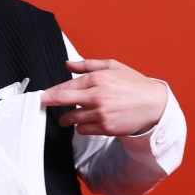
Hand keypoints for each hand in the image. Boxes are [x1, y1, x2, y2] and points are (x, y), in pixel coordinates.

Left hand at [40, 59, 167, 136]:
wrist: (154, 104)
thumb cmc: (133, 84)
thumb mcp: (113, 67)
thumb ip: (88, 65)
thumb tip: (67, 64)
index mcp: (97, 79)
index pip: (64, 86)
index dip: (49, 93)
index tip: (40, 96)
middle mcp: (97, 96)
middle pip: (62, 100)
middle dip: (47, 102)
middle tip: (40, 104)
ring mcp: (100, 113)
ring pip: (71, 118)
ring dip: (67, 118)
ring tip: (68, 117)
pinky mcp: (105, 128)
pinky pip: (82, 129)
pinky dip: (81, 127)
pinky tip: (87, 122)